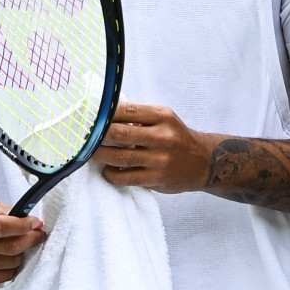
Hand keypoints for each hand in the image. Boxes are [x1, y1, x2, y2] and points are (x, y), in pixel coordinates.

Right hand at [0, 203, 46, 289]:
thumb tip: (27, 221)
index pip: (0, 226)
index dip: (23, 226)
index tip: (36, 224)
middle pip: (9, 247)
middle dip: (29, 240)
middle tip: (38, 235)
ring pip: (9, 263)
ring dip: (20, 254)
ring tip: (20, 247)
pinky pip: (3, 278)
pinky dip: (11, 268)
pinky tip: (9, 260)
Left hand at [93, 102, 216, 193]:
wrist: (205, 162)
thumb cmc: (176, 137)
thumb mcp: (163, 118)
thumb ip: (137, 115)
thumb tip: (102, 113)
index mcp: (161, 116)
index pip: (124, 110)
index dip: (103, 113)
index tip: (88, 116)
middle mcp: (162, 137)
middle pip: (118, 133)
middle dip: (96, 135)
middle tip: (84, 136)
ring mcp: (159, 160)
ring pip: (118, 157)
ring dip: (99, 155)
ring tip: (91, 152)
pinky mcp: (156, 179)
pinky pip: (124, 178)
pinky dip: (110, 174)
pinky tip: (107, 169)